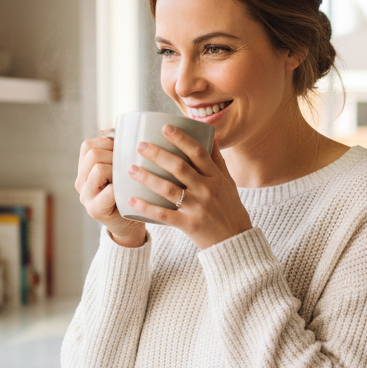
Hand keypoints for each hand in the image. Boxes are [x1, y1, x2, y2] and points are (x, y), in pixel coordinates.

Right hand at [75, 135, 145, 246]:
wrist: (129, 225)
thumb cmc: (128, 193)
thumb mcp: (120, 171)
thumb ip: (118, 155)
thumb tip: (134, 130)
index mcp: (84, 170)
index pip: (88, 146)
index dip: (107, 143)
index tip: (122, 152)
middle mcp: (80, 182)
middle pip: (93, 155)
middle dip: (114, 156)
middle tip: (128, 166)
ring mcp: (85, 197)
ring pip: (98, 168)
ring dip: (117, 170)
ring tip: (127, 178)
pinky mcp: (94, 210)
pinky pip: (108, 190)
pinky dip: (119, 188)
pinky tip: (127, 191)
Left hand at [125, 124, 252, 249]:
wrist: (235, 240)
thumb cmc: (230, 208)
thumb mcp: (228, 182)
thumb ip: (218, 160)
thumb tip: (211, 135)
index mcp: (216, 177)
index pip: (198, 152)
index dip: (181, 138)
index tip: (165, 127)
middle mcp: (207, 190)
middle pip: (179, 167)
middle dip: (158, 154)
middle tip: (141, 145)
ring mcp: (197, 208)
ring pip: (169, 189)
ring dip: (148, 178)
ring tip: (131, 169)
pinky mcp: (189, 224)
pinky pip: (164, 215)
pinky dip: (147, 207)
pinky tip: (131, 200)